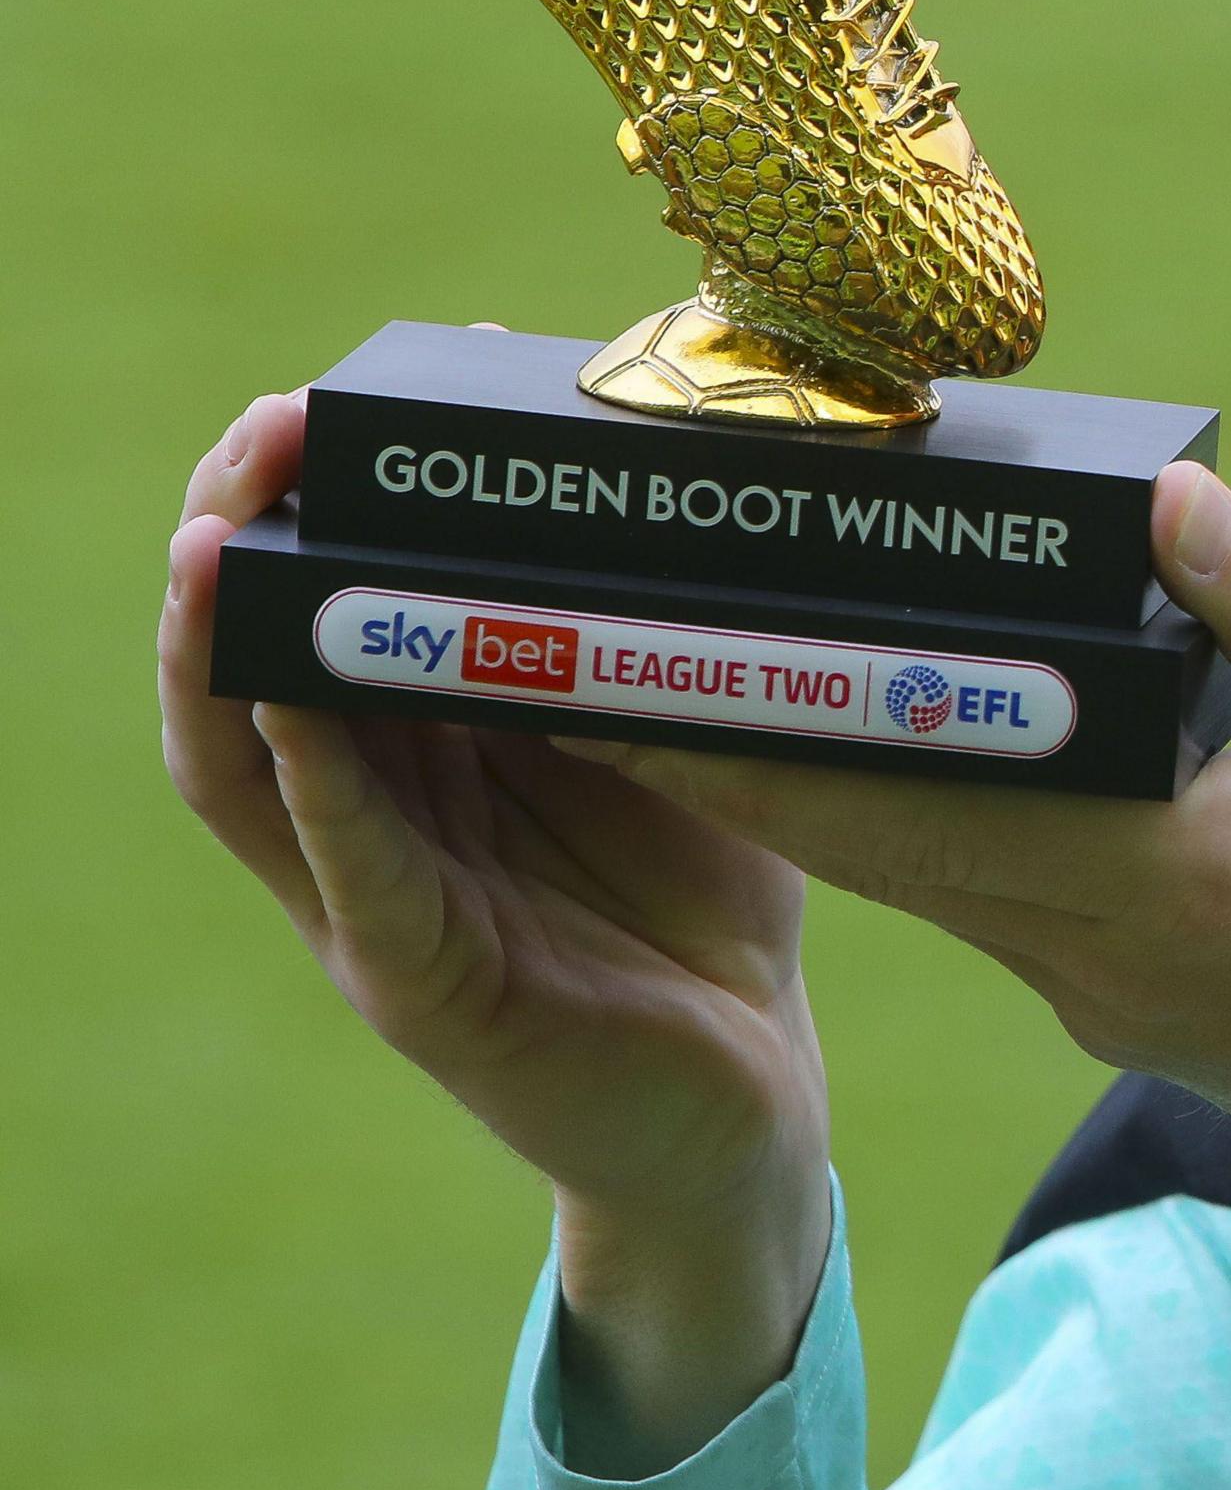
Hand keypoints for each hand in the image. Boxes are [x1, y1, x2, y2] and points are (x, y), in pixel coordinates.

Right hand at [157, 388, 828, 1467]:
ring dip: (227, 652)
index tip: (341, 392)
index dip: (311, 505)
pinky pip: (352, 881)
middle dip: (241, 538)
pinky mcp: (426, 992)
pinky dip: (320, 795)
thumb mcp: (678, 742)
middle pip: (252, 664)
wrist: (755, 1096)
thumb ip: (642, 642)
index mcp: (424, 749)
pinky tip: (298, 722)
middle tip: (264, 428)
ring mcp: (379, 910)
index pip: (326, 609)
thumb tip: (646, 477)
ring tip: (216, 543)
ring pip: (251, 768)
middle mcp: (372, 819)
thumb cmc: (706, 903)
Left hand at [568, 462, 1230, 1171]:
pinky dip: (912, 822)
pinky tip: (899, 748)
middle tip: (595, 652)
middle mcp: (1094, 947)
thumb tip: (1164, 502)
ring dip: (809, 783)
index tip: (622, 666)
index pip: (911, 796)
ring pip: (914, 873)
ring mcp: (1099, 989)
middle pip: (866, 839)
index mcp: (1163, 872)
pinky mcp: (1122, 1003)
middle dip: (725, 745)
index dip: (753, 734)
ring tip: (704, 677)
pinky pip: (982, 901)